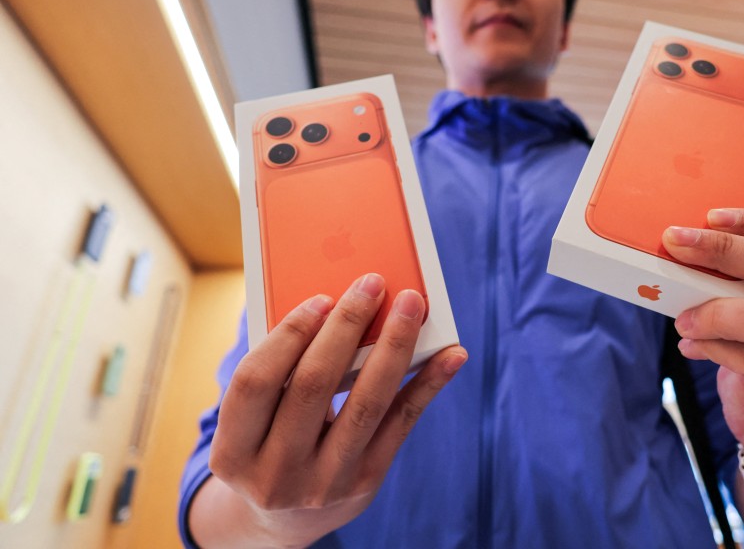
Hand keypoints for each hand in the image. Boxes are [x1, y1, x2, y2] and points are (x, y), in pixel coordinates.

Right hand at [189, 273, 466, 547]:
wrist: (284, 519)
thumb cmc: (268, 442)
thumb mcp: (254, 422)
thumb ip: (280, 374)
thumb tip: (336, 305)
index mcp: (231, 455)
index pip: (255, 383)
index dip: (287, 336)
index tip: (320, 297)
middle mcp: (275, 475)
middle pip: (313, 386)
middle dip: (346, 327)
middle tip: (372, 283)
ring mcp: (323, 484)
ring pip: (365, 404)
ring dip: (394, 346)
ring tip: (412, 305)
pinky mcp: (366, 483)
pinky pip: (401, 423)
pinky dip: (428, 384)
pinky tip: (452, 354)